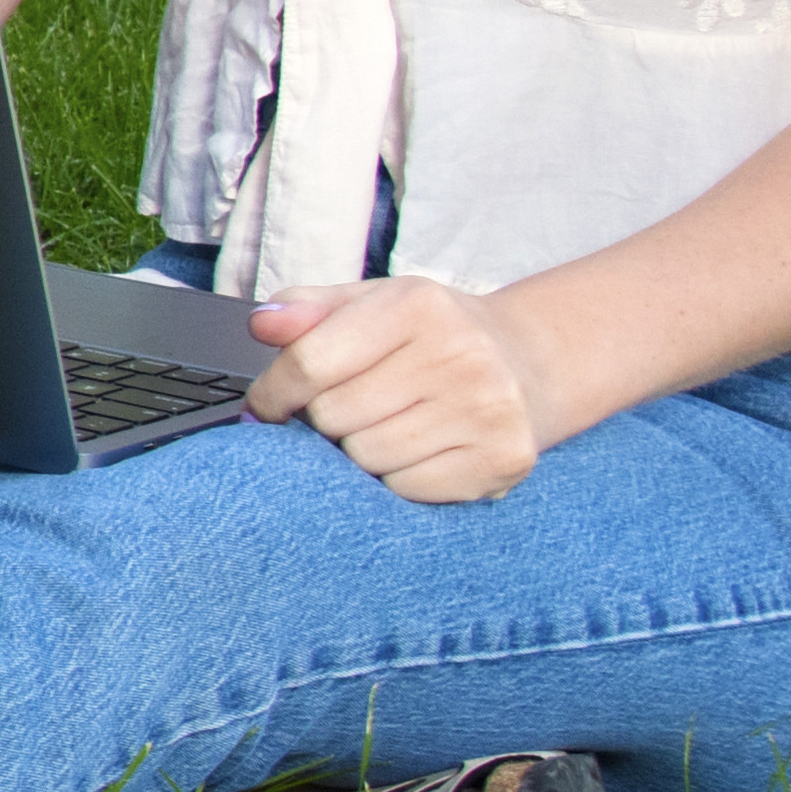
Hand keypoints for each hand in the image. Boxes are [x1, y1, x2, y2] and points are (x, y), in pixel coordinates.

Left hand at [238, 278, 565, 501]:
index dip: (274, 392)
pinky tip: (421, 447)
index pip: (309, 363)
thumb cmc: (430, 335)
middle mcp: (461, 354)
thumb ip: (306, 309)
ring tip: (389, 423)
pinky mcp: (503, 458)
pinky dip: (398, 476)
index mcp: (417, 305)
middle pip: (333, 416)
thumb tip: (262, 326)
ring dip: (359, 449)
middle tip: (351, 407)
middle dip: (324, 418)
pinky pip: (406, 488)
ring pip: (365, 458)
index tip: (270, 404)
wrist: (528, 361)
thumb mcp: (369, 303)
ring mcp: (488, 409)